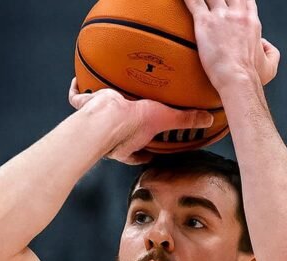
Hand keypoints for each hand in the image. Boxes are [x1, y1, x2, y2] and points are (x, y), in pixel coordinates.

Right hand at [68, 79, 213, 163]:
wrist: (106, 118)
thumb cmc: (132, 125)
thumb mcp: (165, 119)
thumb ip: (185, 119)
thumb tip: (208, 120)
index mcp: (132, 143)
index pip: (139, 154)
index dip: (143, 155)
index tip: (148, 154)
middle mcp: (113, 137)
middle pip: (117, 136)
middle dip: (121, 132)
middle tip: (126, 121)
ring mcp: (98, 121)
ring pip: (99, 119)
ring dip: (100, 111)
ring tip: (103, 98)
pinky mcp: (85, 107)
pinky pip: (78, 98)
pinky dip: (78, 90)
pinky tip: (78, 79)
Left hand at [183, 0, 279, 90]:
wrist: (238, 79)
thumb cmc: (252, 76)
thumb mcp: (270, 64)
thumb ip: (270, 51)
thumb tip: (265, 45)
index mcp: (251, 20)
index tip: (233, 0)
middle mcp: (236, 13)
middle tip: (215, 2)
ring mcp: (220, 16)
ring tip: (199, 0)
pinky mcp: (205, 22)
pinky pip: (194, 2)